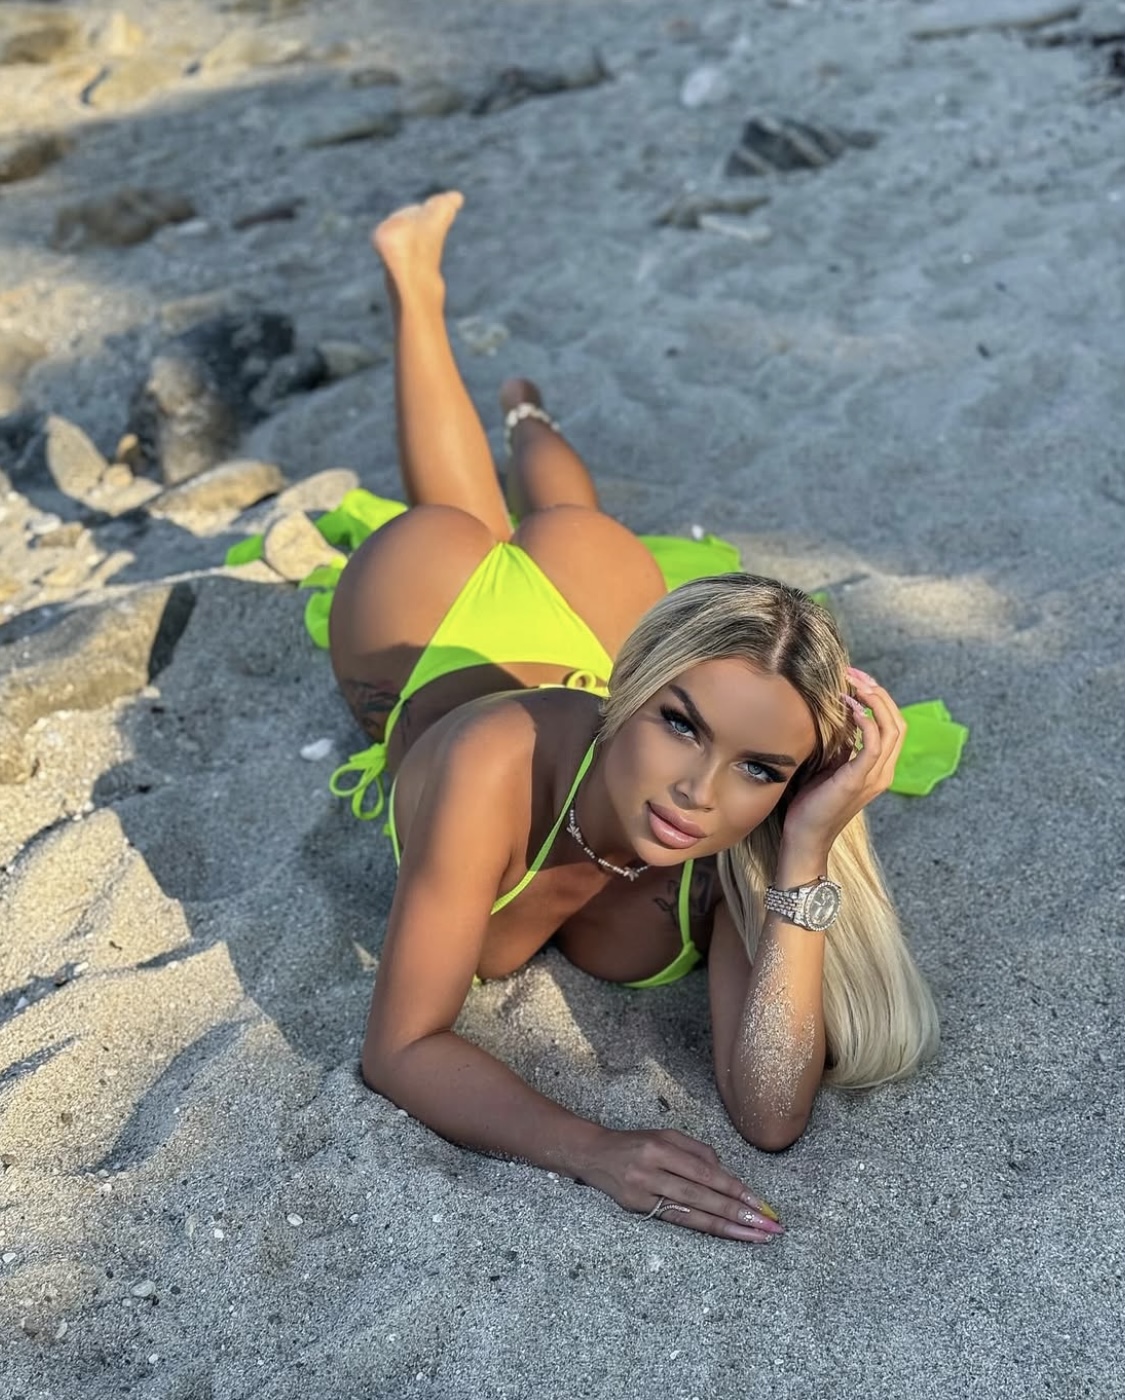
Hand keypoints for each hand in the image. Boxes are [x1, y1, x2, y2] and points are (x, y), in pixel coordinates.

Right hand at [583, 1127, 783, 1243]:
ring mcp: (644, 1194)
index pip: (707, 1173)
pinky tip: (725, 1234)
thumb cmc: (635, 1142)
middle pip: (703, 1197)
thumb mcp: (666, 1135)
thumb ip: (697, 1152)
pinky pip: (677, 1221)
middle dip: (740, 1213)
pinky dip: (704, 1228)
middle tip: (770, 1228)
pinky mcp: (638, 1211)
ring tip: (755, 1237)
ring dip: (728, 1227)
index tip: (762, 1204)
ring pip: (693, 1214)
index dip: (736, 1190)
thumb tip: (726, 1173)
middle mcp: (652, 1171)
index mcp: (661, 1147)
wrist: (592, 1155)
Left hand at [781, 667, 906, 857]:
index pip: (893, 723)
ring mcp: (874, 776)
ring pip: (892, 728)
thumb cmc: (811, 802)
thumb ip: (841, 743)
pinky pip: (874, 744)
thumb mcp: (829, 765)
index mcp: (879, 767)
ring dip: (873, 700)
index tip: (856, 678)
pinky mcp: (858, 780)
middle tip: (853, 674)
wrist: (805, 837)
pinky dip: (865, 721)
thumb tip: (839, 712)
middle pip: (898, 720)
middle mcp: (884, 771)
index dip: (879, 697)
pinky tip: (849, 707)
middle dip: (877, 692)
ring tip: (851, 684)